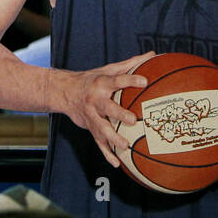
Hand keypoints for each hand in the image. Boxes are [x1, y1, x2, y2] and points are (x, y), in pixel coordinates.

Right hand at [60, 51, 154, 167]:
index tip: (144, 81)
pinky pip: (98, 143)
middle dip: (119, 114)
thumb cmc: (92, 79)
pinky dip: (107, 154)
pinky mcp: (89, 128)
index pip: (117, 81)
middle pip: (108, 108)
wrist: (64, 92)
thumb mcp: (108, 69)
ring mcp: (91, 116)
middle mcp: (95, 100)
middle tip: (133, 120)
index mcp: (101, 83)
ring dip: (112, 138)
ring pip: (101, 129)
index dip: (130, 80)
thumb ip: (131, 64)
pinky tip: (117, 164)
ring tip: (125, 146)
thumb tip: (153, 54)